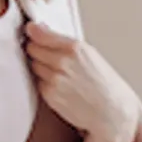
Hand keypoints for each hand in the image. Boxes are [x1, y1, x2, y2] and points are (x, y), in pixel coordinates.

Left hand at [23, 22, 139, 141]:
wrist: (111, 111)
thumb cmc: (104, 84)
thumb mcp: (90, 55)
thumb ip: (65, 43)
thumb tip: (43, 31)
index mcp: (75, 48)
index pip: (40, 34)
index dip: (33, 32)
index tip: (31, 31)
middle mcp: (62, 62)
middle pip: (32, 48)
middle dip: (36, 50)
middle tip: (46, 54)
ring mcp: (54, 79)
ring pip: (34, 65)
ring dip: (41, 67)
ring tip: (59, 73)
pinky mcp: (49, 94)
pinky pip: (38, 82)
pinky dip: (44, 82)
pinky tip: (60, 85)